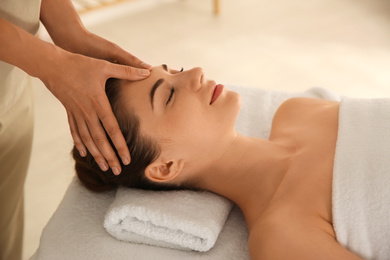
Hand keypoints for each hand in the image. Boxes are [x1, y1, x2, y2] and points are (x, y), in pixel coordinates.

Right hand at [41, 47, 149, 174]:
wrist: (51, 65)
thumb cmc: (79, 64)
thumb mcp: (104, 66)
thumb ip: (126, 71)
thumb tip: (147, 71)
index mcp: (98, 103)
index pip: (112, 129)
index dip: (120, 145)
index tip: (127, 159)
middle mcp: (87, 112)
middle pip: (100, 140)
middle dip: (109, 157)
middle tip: (118, 171)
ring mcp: (76, 114)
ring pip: (87, 140)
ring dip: (96, 155)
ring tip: (104, 168)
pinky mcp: (69, 112)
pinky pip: (74, 131)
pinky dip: (79, 143)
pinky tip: (84, 154)